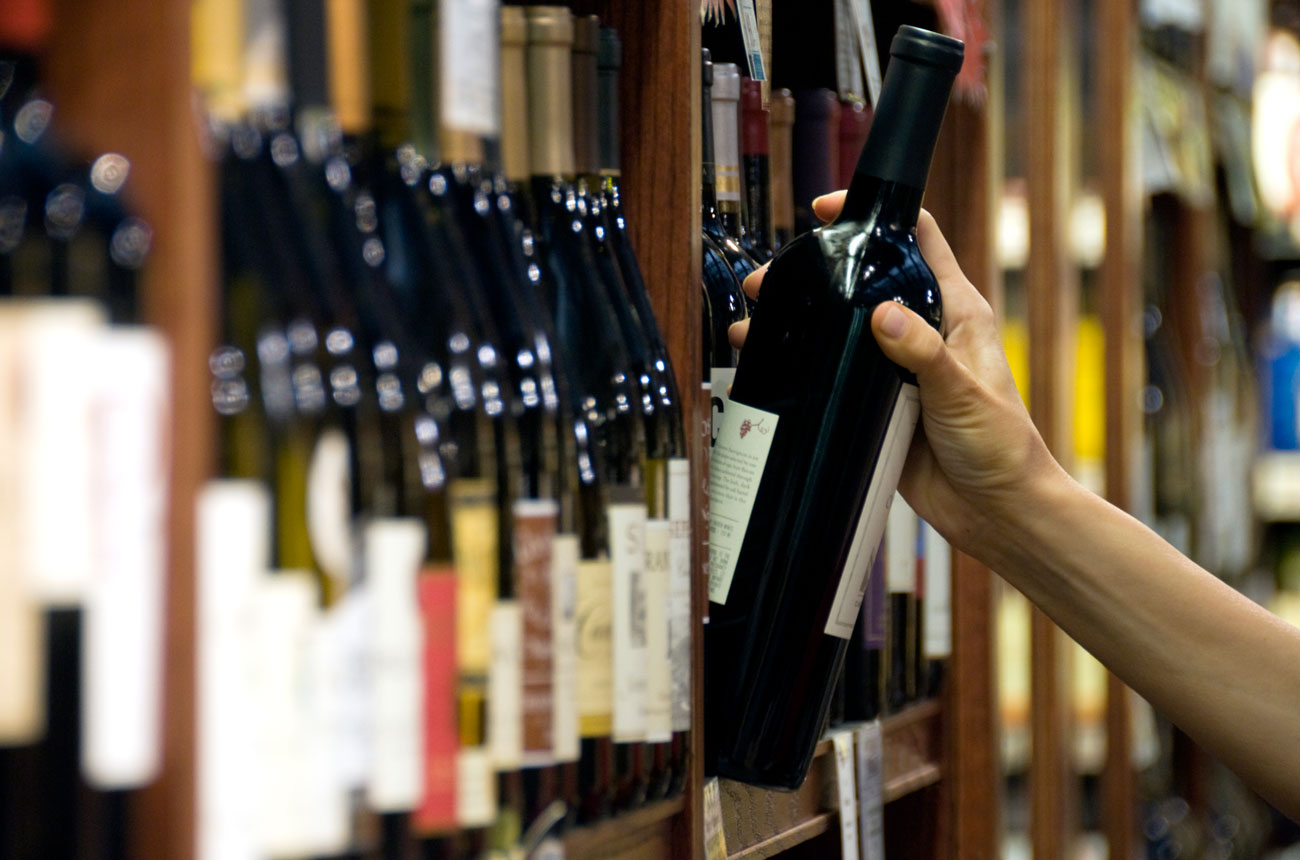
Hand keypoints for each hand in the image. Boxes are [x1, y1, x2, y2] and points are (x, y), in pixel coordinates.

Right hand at [728, 191, 1065, 556]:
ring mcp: (895, 369)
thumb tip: (883, 314)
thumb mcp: (963, 394)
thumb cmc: (1001, 448)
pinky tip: (768, 365)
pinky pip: (833, 375)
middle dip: (814, 273)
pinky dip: (801, 366)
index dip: (876, 216)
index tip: (829, 211)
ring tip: (752, 321)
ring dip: (798, 321)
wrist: (995, 513)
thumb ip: (924, 354)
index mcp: (954, 313)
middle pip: (863, 282)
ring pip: (839, 329)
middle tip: (769, 279)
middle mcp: (922, 333)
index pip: (916, 241)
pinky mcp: (875, 404)